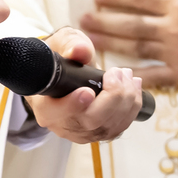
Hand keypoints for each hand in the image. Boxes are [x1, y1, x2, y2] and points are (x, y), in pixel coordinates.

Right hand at [25, 27, 144, 142]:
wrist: (70, 74)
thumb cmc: (63, 59)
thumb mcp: (62, 44)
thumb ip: (70, 44)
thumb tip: (79, 50)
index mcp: (44, 105)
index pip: (53, 113)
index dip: (72, 105)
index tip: (87, 92)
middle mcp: (61, 124)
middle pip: (90, 122)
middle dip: (112, 96)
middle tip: (116, 72)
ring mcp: (82, 132)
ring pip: (109, 126)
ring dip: (125, 99)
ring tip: (126, 74)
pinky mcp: (100, 133)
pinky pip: (120, 126)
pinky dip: (132, 106)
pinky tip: (133, 86)